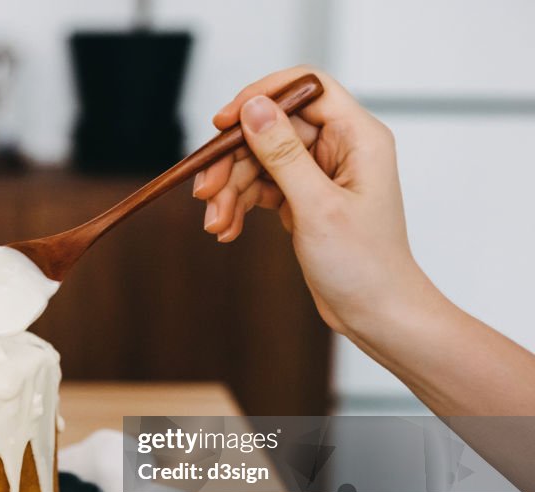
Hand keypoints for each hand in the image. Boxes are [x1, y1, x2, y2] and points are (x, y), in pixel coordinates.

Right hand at [192, 66, 431, 337]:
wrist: (375, 312)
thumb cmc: (364, 265)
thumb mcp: (317, 207)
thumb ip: (283, 154)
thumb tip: (255, 109)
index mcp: (357, 137)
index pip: (305, 88)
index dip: (261, 96)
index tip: (223, 121)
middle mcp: (340, 148)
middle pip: (271, 129)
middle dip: (233, 161)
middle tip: (205, 190)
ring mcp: (319, 173)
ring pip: (259, 161)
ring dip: (230, 190)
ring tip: (216, 222)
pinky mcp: (304, 197)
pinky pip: (261, 187)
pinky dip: (240, 205)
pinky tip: (227, 228)